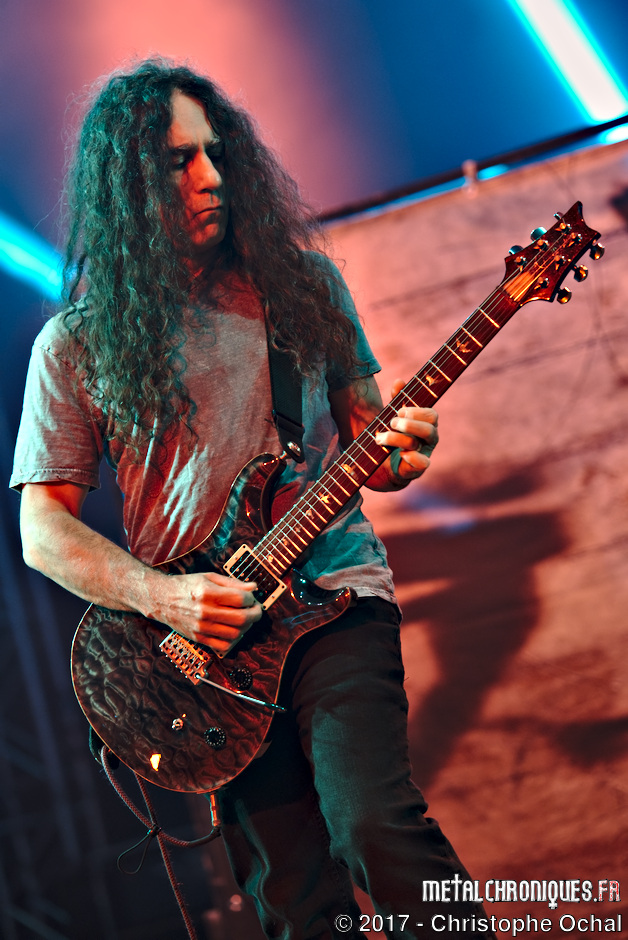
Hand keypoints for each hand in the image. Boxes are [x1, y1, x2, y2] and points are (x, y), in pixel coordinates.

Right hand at [147, 570, 262, 652]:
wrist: (161, 598)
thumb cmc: (186, 585)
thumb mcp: (209, 577)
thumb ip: (232, 583)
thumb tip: (253, 588)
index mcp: (208, 593)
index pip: (241, 599)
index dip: (251, 599)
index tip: (251, 598)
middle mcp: (204, 611)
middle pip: (241, 618)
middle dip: (255, 614)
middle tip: (256, 610)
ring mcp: (201, 627)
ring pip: (235, 633)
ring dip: (246, 627)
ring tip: (245, 619)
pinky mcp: (198, 637)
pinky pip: (223, 646)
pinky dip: (234, 640)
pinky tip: (234, 630)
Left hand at [375, 378, 438, 481]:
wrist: (385, 466)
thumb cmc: (394, 436)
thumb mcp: (394, 416)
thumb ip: (397, 399)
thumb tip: (399, 381)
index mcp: (426, 424)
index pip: (431, 415)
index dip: (416, 412)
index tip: (399, 411)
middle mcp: (429, 440)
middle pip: (429, 429)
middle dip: (408, 424)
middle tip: (391, 423)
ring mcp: (424, 454)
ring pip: (419, 445)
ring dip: (397, 439)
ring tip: (380, 438)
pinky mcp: (416, 469)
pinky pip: (422, 464)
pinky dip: (413, 458)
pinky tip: (401, 453)